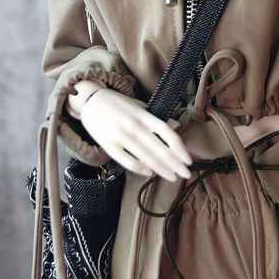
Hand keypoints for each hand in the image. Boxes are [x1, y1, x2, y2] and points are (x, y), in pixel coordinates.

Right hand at [78, 87, 192, 181]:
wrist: (90, 101)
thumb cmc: (119, 105)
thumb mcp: (140, 107)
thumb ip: (157, 119)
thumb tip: (176, 127)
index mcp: (144, 116)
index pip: (167, 133)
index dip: (179, 148)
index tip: (188, 160)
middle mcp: (134, 126)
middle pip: (160, 149)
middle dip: (175, 164)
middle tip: (187, 174)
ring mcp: (121, 136)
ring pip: (146, 157)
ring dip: (161, 169)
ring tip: (172, 177)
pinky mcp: (108, 145)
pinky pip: (127, 161)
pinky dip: (140, 168)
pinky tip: (150, 173)